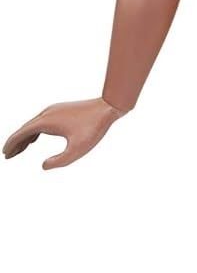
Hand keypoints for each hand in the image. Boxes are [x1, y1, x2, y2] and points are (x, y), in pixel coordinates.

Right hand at [4, 98, 124, 168]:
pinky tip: (34, 139)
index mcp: (45, 121)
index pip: (21, 134)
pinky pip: (41, 121)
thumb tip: (43, 166)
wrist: (109, 106)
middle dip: (15, 143)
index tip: (5, 155)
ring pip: (32, 125)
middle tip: (8, 156)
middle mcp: (46, 113)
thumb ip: (59, 161)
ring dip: (23, 138)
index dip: (11, 145)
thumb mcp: (78, 149)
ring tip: (18, 151)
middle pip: (24, 129)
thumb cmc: (94, 128)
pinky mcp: (61, 109)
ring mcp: (54, 110)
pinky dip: (33, 131)